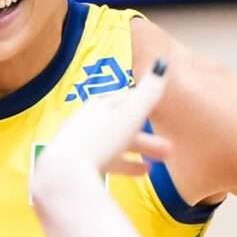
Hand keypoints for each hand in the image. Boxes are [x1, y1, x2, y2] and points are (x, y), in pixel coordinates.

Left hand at [32, 59, 172, 203]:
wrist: (65, 174)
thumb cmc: (99, 141)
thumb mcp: (128, 116)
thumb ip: (147, 94)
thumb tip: (162, 62)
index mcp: (99, 107)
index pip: (123, 98)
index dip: (141, 100)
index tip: (156, 103)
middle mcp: (89, 123)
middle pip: (123, 125)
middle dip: (148, 134)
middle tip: (171, 146)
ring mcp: (84, 146)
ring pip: (119, 144)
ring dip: (142, 150)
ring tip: (165, 159)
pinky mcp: (82, 166)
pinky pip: (110, 163)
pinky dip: (129, 165)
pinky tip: (145, 172)